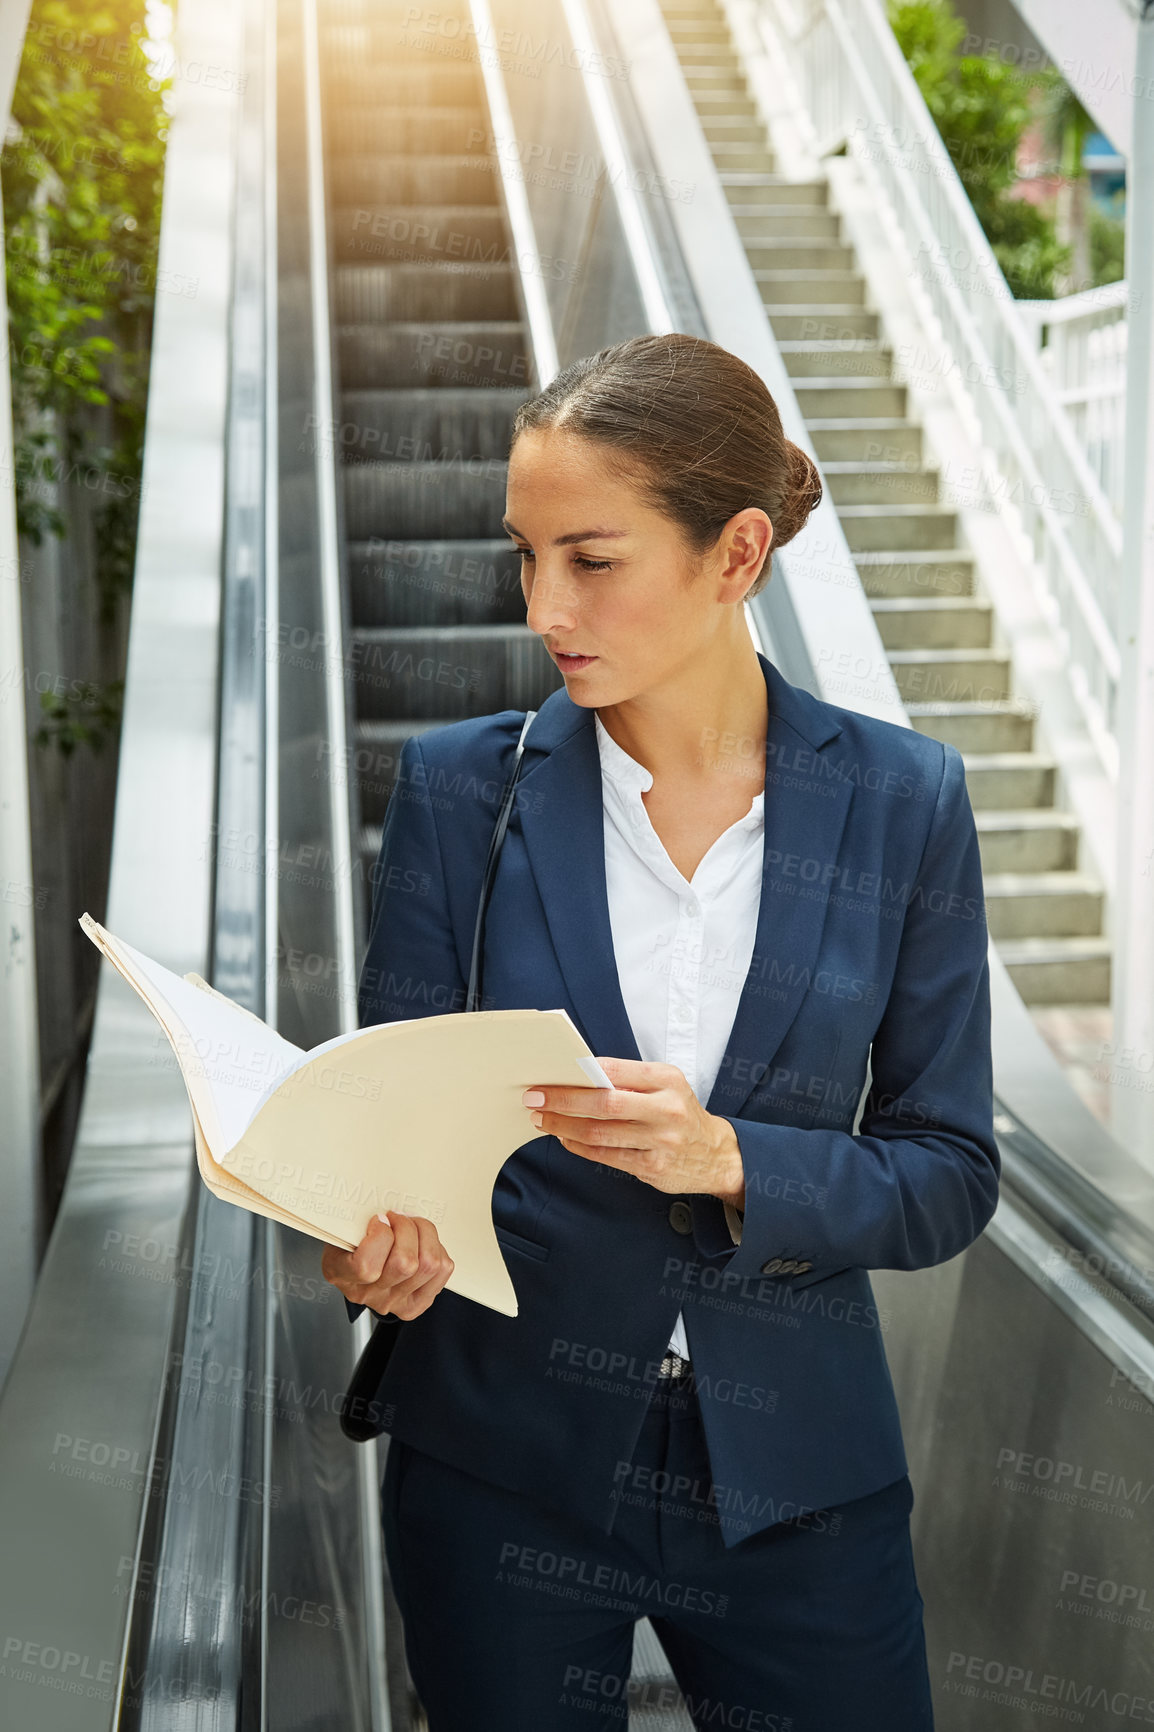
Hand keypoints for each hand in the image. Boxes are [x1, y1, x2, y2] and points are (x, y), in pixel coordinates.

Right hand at [321, 1210, 453, 1319]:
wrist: (356, 1263)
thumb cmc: (351, 1240)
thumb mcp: (343, 1227)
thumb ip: (356, 1221)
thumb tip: (383, 1212)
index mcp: (342, 1275)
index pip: (366, 1267)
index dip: (380, 1236)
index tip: (379, 1219)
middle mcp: (368, 1294)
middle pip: (405, 1264)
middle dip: (407, 1228)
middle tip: (398, 1218)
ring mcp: (395, 1302)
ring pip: (428, 1265)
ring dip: (425, 1235)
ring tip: (412, 1227)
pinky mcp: (418, 1303)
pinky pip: (443, 1269)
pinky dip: (438, 1248)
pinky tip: (421, 1243)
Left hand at [522, 1057, 744, 1204]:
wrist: (715, 1154)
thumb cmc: (679, 1112)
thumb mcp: (665, 1085)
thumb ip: (628, 1080)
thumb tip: (576, 1077)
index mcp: (666, 1079)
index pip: (614, 1071)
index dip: (578, 1073)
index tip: (550, 1075)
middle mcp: (666, 1108)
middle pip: (604, 1103)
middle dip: (563, 1101)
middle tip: (535, 1099)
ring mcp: (660, 1141)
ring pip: (600, 1133)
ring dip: (564, 1126)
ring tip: (543, 1120)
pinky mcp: (652, 1167)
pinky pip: (606, 1156)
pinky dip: (580, 1147)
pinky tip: (565, 1139)